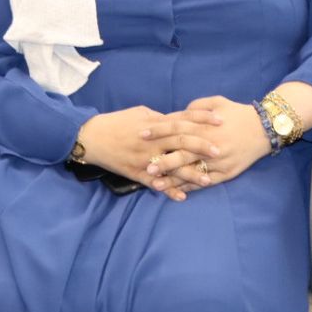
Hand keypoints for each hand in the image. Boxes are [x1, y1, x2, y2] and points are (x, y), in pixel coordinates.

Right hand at [76, 105, 222, 196]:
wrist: (91, 138)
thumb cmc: (117, 122)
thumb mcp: (141, 113)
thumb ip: (162, 118)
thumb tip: (181, 119)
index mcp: (154, 124)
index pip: (183, 119)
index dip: (202, 119)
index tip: (220, 121)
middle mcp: (151, 141)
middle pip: (181, 142)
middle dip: (201, 147)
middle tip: (220, 151)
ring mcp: (144, 159)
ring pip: (171, 167)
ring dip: (190, 174)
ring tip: (208, 180)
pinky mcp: (136, 173)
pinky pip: (155, 184)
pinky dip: (168, 191)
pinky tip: (182, 197)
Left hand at [144, 95, 272, 198]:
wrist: (265, 129)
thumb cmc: (239, 113)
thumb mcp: (217, 103)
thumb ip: (195, 108)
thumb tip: (177, 115)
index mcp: (205, 126)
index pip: (176, 128)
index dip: (158, 131)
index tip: (142, 135)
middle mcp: (210, 145)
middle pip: (181, 154)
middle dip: (161, 160)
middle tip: (144, 166)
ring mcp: (219, 161)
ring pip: (191, 172)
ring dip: (172, 179)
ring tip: (156, 184)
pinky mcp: (227, 173)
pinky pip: (206, 182)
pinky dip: (191, 187)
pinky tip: (178, 191)